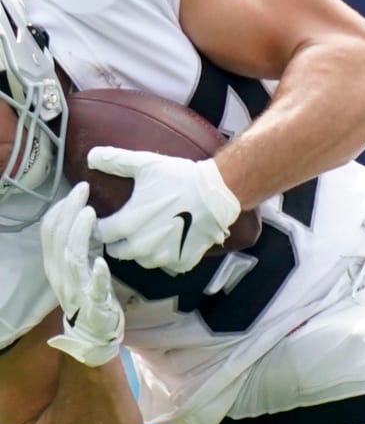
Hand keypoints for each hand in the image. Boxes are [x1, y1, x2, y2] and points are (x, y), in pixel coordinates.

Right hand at [40, 182, 124, 366]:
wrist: (94, 332)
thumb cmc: (89, 293)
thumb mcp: (79, 265)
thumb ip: (79, 244)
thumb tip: (84, 215)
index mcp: (54, 263)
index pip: (49, 231)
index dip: (60, 208)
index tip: (76, 190)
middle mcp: (59, 274)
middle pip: (58, 238)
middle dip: (68, 211)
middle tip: (83, 191)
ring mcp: (75, 289)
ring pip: (71, 257)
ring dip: (79, 234)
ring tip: (90, 213)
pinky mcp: (94, 303)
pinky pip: (93, 288)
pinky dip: (97, 275)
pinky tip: (101, 262)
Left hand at [90, 148, 240, 272]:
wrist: (215, 194)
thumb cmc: (179, 178)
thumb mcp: (144, 164)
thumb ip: (114, 161)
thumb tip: (90, 157)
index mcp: (127, 224)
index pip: (101, 234)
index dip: (100, 226)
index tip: (104, 220)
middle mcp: (142, 246)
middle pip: (118, 252)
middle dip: (118, 241)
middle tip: (123, 230)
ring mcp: (164, 256)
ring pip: (142, 260)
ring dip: (141, 251)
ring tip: (146, 238)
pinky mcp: (183, 260)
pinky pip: (167, 265)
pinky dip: (166, 256)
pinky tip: (169, 243)